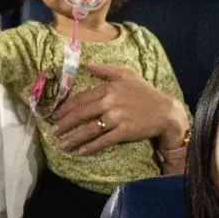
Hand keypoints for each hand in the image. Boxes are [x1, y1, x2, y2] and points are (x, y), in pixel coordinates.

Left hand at [51, 61, 189, 156]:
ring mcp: (117, 118)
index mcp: (108, 88)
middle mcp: (110, 102)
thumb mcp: (127, 74)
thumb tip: (85, 65)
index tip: (55, 115)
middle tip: (53, 132)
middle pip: (82, 114)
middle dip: (65, 124)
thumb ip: (105, 70)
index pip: (81, 98)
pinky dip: (90, 147)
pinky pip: (103, 141)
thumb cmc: (145, 92)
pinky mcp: (124, 132)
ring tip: (62, 145)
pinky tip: (80, 152)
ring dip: (74, 138)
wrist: (164, 111)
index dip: (66, 108)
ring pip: (89, 129)